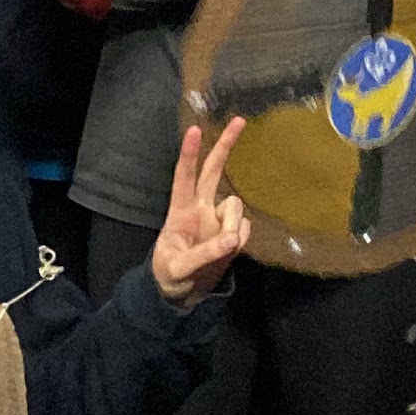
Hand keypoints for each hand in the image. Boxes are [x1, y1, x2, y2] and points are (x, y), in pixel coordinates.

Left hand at [148, 120, 251, 303]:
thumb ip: (206, 254)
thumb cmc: (171, 276)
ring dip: (232, 225)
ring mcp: (218, 219)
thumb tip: (234, 239)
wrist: (183, 294)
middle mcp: (201, 208)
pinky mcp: (232, 232)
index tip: (193, 130)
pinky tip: (227, 252)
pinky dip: (239, 240)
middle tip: (240, 120)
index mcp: (180, 211)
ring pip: (235, 206)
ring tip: (222, 249)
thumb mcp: (180, 269)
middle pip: (214, 170)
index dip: (188, 155)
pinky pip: (245, 228)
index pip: (184, 177)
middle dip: (226, 145)